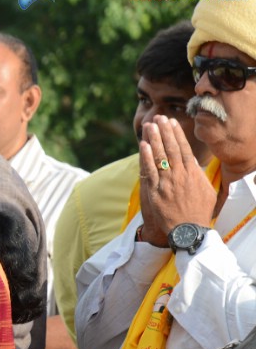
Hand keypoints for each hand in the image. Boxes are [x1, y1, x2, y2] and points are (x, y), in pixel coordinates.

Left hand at [137, 115, 215, 245]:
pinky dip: (145, 158)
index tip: (172, 123)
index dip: (176, 134)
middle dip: (164, 132)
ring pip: (159, 157)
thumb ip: (199, 175)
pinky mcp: (155, 192)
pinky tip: (142, 145)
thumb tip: (194, 163)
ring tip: (149, 125)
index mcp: (193, 173)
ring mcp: (166, 183)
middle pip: (171, 149)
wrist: (187, 231)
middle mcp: (180, 175)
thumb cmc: (198, 212)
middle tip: (159, 117)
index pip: (184, 148)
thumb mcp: (206, 190)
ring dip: (153, 139)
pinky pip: (149, 172)